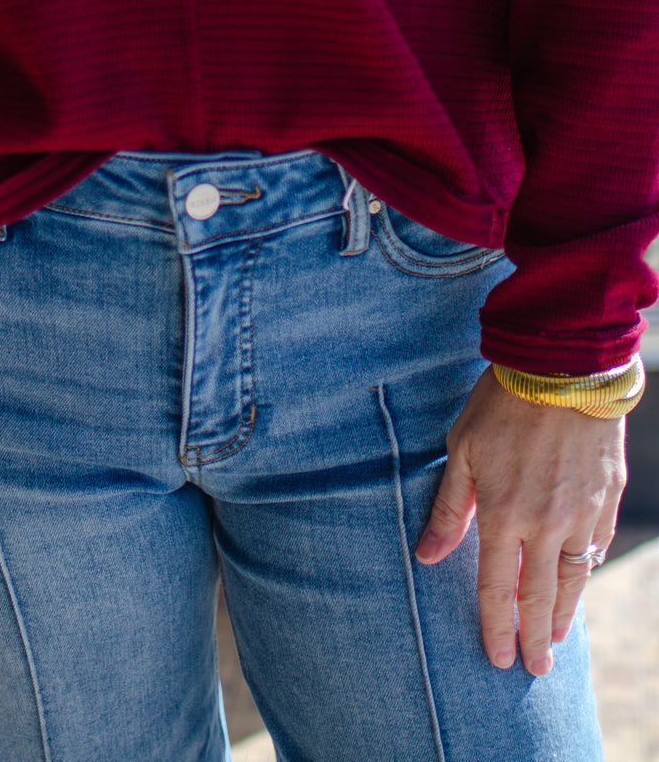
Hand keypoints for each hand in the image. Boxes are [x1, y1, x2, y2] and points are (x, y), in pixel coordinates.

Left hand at [415, 365, 624, 676]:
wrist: (564, 367)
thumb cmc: (501, 403)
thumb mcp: (462, 450)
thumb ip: (449, 509)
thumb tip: (427, 556)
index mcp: (505, 514)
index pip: (498, 587)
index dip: (496, 626)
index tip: (497, 658)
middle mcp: (548, 524)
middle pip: (540, 596)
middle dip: (535, 637)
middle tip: (535, 668)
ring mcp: (583, 512)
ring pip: (574, 578)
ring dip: (564, 612)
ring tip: (556, 636)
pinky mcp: (607, 496)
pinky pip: (597, 545)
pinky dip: (587, 568)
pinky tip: (579, 579)